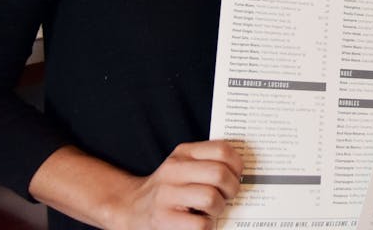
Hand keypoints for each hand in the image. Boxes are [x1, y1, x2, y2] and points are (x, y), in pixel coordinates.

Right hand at [117, 140, 242, 228]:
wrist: (131, 208)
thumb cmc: (168, 188)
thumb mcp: (184, 165)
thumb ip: (208, 162)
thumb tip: (241, 172)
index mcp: (183, 153)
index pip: (222, 150)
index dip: (237, 164)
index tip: (237, 174)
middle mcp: (173, 171)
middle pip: (219, 174)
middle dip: (232, 188)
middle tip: (228, 195)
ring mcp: (166, 195)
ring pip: (211, 198)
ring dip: (219, 207)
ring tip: (213, 210)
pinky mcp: (163, 219)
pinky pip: (201, 224)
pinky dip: (208, 225)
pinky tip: (201, 222)